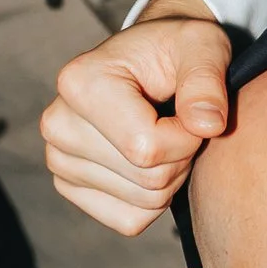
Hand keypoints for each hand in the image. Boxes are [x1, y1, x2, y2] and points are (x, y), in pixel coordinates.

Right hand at [41, 0, 231, 235]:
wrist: (152, 61)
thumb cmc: (178, 50)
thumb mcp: (203, 47)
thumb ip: (207, 82)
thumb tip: (209, 125)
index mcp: (79, 83)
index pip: (147, 147)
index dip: (188, 137)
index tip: (193, 110)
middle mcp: (58, 124)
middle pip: (148, 178)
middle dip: (182, 157)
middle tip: (180, 122)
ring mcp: (59, 159)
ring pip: (144, 202)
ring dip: (172, 176)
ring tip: (165, 134)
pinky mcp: (70, 186)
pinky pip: (131, 220)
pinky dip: (154, 200)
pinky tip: (151, 159)